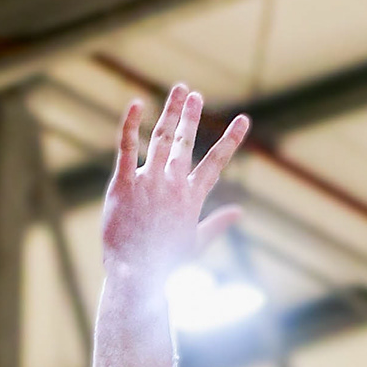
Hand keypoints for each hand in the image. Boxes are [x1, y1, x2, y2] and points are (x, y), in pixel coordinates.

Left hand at [101, 84, 250, 281]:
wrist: (137, 276)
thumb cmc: (166, 265)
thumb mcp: (196, 245)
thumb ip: (217, 224)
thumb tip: (239, 213)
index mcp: (191, 198)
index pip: (215, 163)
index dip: (230, 141)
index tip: (244, 120)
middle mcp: (172, 185)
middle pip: (185, 142)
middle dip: (192, 117)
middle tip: (196, 95)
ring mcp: (148, 182)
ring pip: (160, 138)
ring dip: (171, 112)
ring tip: (179, 90)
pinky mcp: (123, 184)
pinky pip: (126, 147)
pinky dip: (130, 124)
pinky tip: (136, 104)